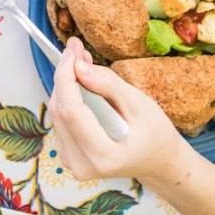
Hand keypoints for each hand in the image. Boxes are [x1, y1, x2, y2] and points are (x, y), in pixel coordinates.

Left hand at [46, 38, 193, 187]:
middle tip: (78, 49)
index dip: (66, 77)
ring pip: (57, 114)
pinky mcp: (67, 154)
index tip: (72, 50)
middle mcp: (81, 164)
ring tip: (82, 62)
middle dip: (65, 75)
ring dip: (65, 84)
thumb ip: (108, 85)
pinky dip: (68, 97)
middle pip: (60, 111)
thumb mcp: (140, 105)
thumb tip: (78, 66)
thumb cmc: (155, 134)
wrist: (157, 161)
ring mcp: (72, 162)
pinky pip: (60, 120)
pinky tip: (81, 83)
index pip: (71, 111)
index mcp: (103, 156)